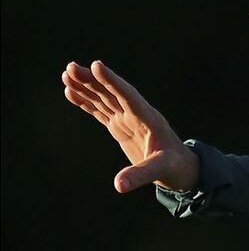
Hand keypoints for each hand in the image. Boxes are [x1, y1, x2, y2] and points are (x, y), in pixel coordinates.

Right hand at [62, 60, 199, 192]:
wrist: (181, 169)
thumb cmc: (175, 167)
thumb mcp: (161, 170)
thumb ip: (141, 175)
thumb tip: (119, 185)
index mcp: (149, 120)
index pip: (129, 96)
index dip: (113, 82)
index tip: (96, 65)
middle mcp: (137, 116)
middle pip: (112, 93)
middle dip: (92, 80)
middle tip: (70, 67)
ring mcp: (128, 120)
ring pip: (104, 99)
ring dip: (86, 87)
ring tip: (66, 74)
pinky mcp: (120, 127)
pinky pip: (100, 111)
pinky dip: (86, 102)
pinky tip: (70, 91)